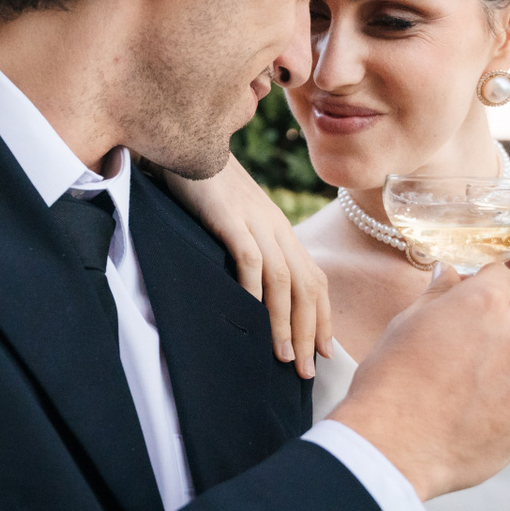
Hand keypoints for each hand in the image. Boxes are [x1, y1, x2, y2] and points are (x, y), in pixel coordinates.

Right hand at [158, 155, 330, 378]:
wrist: (187, 138)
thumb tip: (249, 286)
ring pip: (283, 281)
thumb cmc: (204, 182)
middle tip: (307, 372)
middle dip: (309, 333)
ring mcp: (255, 222)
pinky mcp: (230, 217)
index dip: (322, 317)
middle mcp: (276, 227)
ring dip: (285, 323)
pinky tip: (252, 318)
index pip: (314, 279)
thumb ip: (247, 244)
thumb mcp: (234, 216)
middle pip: (306, 286)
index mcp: (279, 229)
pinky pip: (250, 259)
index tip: (323, 352)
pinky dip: (254, 291)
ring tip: (284, 359)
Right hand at [328, 263, 509, 499]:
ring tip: (468, 388)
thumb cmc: (392, 386)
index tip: (472, 301)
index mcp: (484, 303)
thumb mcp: (405, 324)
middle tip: (464, 350)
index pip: (501, 276)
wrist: (396, 446)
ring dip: (508, 363)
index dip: (483, 287)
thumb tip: (449, 275)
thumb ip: (438, 295)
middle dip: (498, 324)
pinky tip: (479, 410)